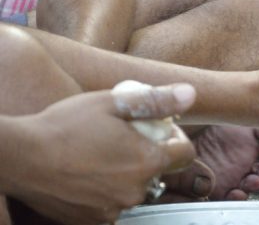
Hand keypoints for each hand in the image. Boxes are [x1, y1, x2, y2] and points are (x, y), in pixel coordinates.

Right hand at [11, 84, 196, 223]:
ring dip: (127, 174)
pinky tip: (87, 173)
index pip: (185, 154)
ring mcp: (113, 209)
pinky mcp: (92, 220)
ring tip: (101, 154)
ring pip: (134, 189)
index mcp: (147, 161)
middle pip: (159, 172)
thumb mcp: (113, 102)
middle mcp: (135, 190)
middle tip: (123, 137)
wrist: (19, 157)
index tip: (159, 128)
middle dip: (149, 154)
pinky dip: (106, 191)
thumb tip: (190, 95)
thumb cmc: (64, 126)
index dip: (176, 137)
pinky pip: (111, 204)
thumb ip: (156, 100)